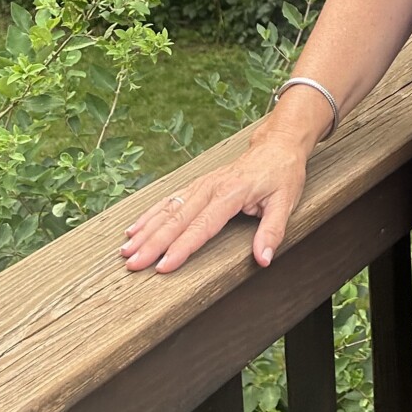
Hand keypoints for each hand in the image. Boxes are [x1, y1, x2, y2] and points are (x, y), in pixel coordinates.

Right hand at [120, 138, 307, 273]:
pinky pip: (169, 200)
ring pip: (168, 209)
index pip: (202, 226)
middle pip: (177, 219)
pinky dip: (149, 215)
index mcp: (231, 193)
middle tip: (133, 264)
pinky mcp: (197, 185)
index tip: (163, 266)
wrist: (277, 144)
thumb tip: (263, 259)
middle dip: (153, 243)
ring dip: (145, 230)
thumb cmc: (282, 174)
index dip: (182, 248)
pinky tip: (134, 229)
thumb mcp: (285, 202)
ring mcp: (201, 184)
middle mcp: (210, 187)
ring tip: (125, 250)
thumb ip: (272, 232)